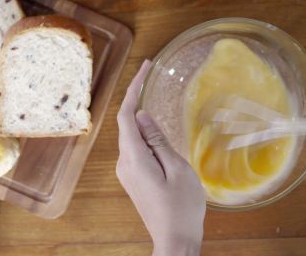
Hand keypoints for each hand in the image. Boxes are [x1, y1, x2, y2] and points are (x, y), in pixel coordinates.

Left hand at [116, 60, 205, 255]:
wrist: (175, 240)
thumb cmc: (181, 208)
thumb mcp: (177, 169)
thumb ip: (158, 141)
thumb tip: (142, 116)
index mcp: (134, 158)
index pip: (126, 114)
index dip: (133, 88)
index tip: (145, 67)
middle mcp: (124, 163)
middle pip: (127, 122)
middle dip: (137, 96)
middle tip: (151, 72)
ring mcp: (126, 172)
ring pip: (132, 135)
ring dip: (142, 115)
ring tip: (154, 93)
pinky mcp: (133, 178)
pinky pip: (136, 148)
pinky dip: (145, 132)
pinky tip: (157, 127)